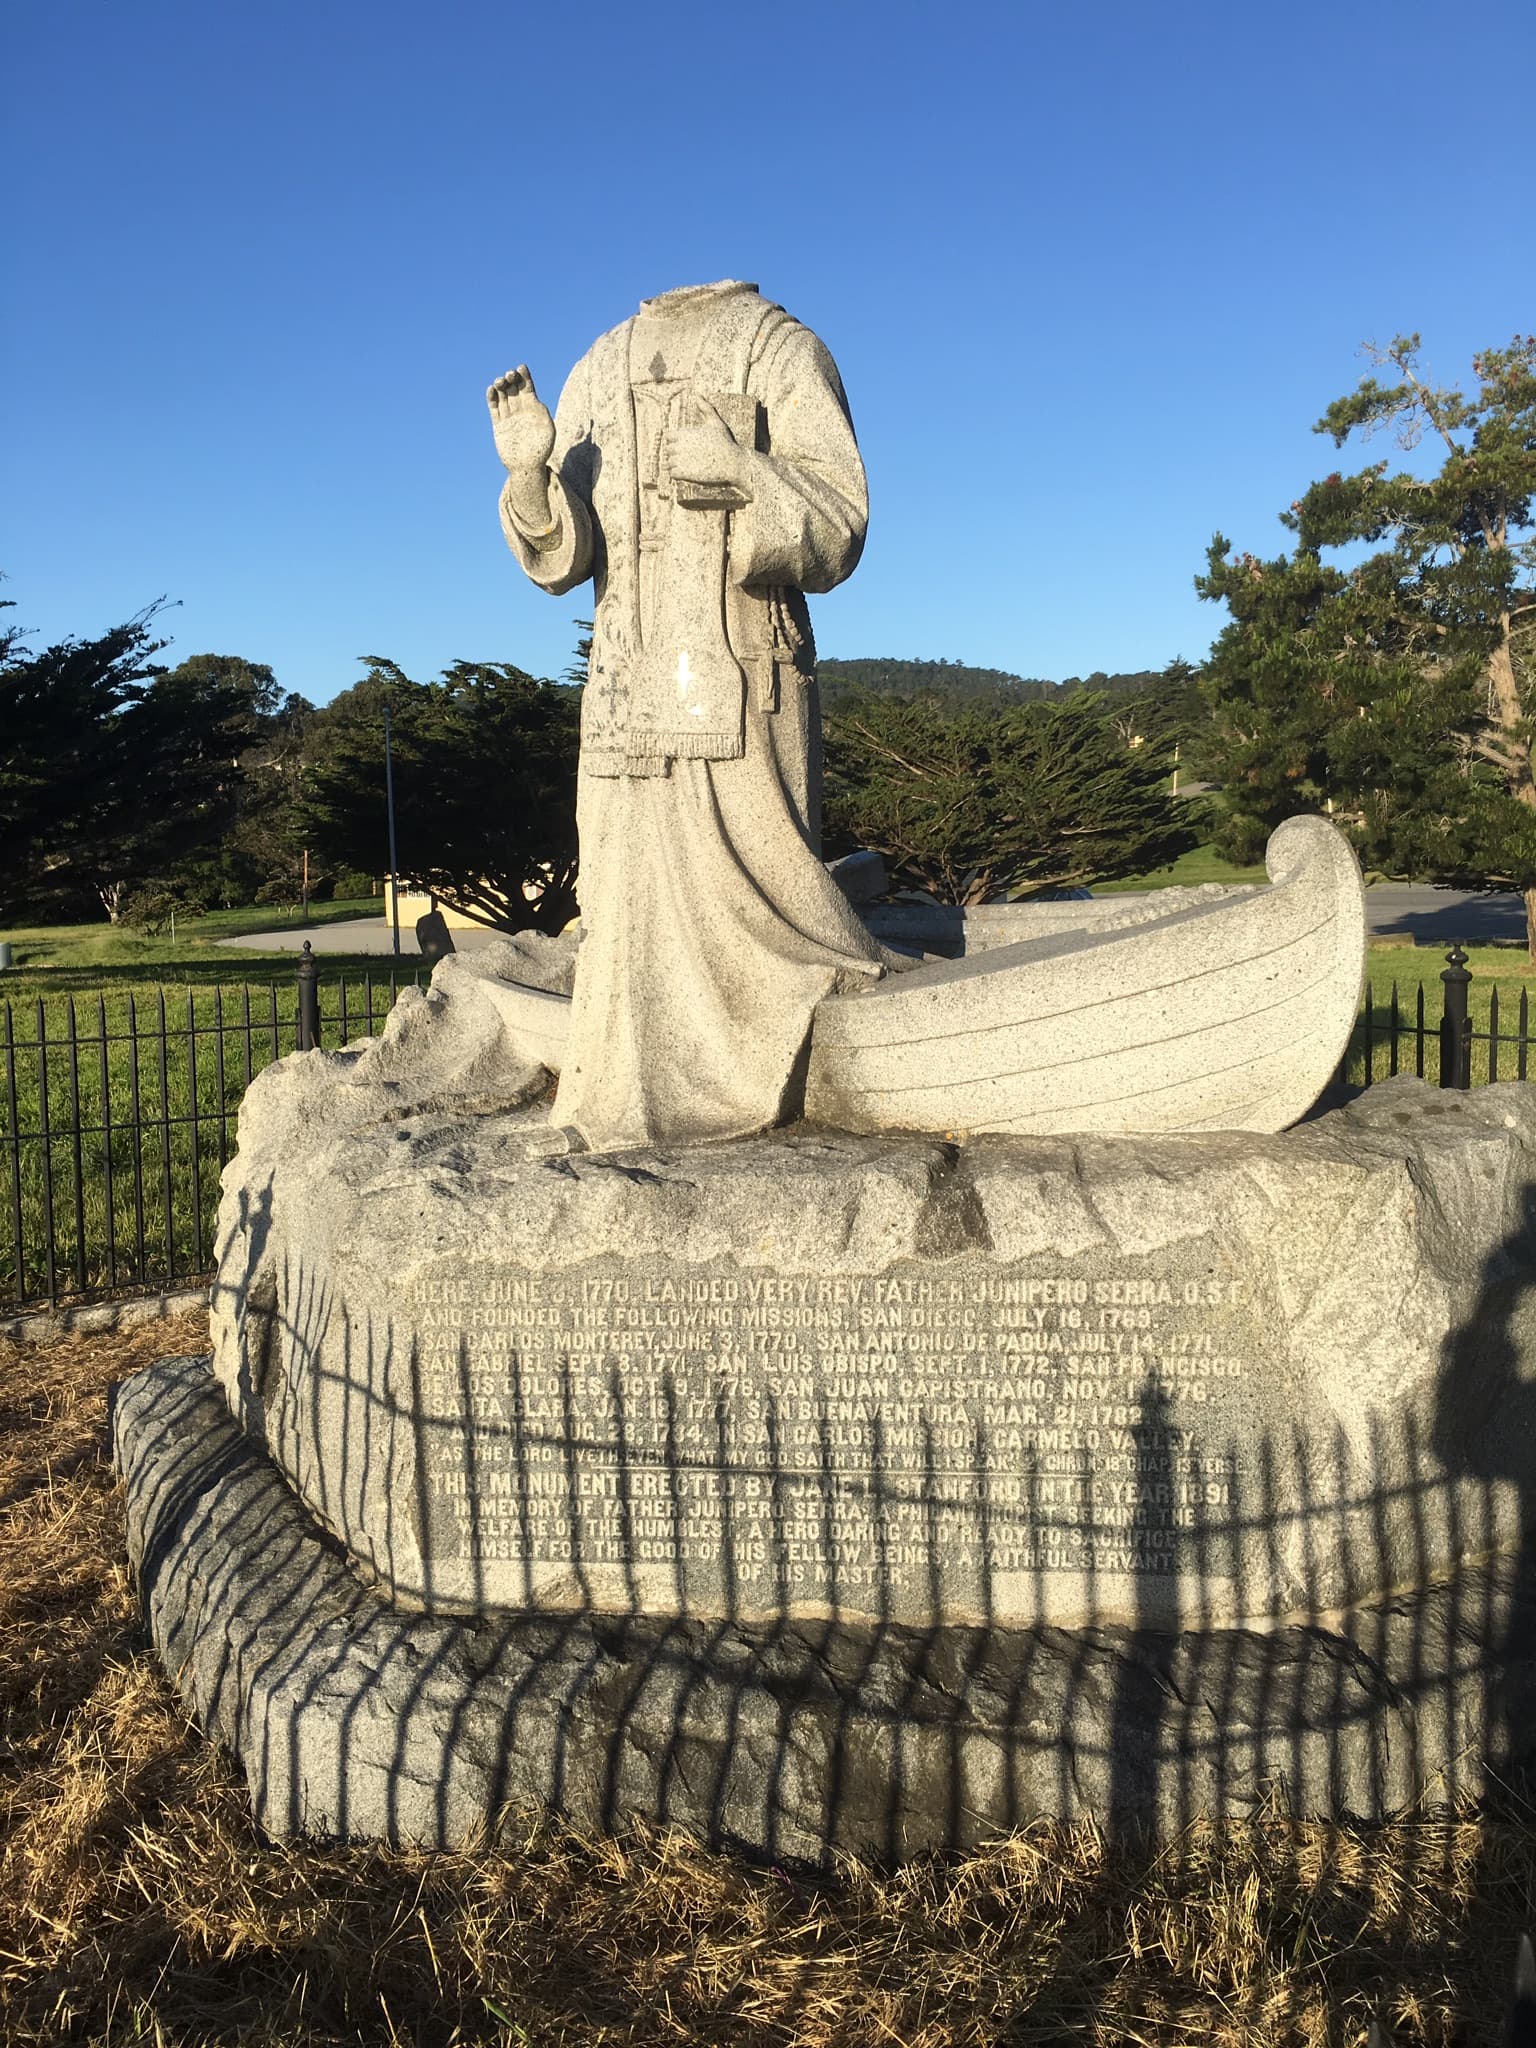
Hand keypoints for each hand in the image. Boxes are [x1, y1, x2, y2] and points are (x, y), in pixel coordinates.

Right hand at [487, 365, 555, 479]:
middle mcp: (520, 409)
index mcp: (533, 408)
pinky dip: (491, 397)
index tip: (521, 367)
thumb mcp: (548, 430)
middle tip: (510, 374)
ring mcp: (509, 416)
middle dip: (511, 378)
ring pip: (503, 395)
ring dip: (500, 385)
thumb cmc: (541, 450)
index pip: (528, 386)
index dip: (524, 376)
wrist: (526, 466)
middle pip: (514, 387)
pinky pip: (494, 407)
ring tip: (500, 381)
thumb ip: (543, 414)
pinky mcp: (499, 424)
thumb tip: (537, 402)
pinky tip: (491, 389)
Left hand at [666, 397, 751, 498]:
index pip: (667, 436)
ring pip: (668, 463)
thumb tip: (697, 395)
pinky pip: (671, 474)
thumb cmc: (725, 442)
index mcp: (684, 434)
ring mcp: (681, 460)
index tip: (684, 444)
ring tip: (688, 466)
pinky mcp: (684, 474)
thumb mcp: (715, 422)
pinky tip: (687, 473)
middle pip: (667, 450)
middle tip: (688, 457)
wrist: (732, 463)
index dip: (674, 440)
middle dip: (675, 453)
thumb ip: (704, 408)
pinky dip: (677, 474)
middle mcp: (680, 446)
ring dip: (675, 464)